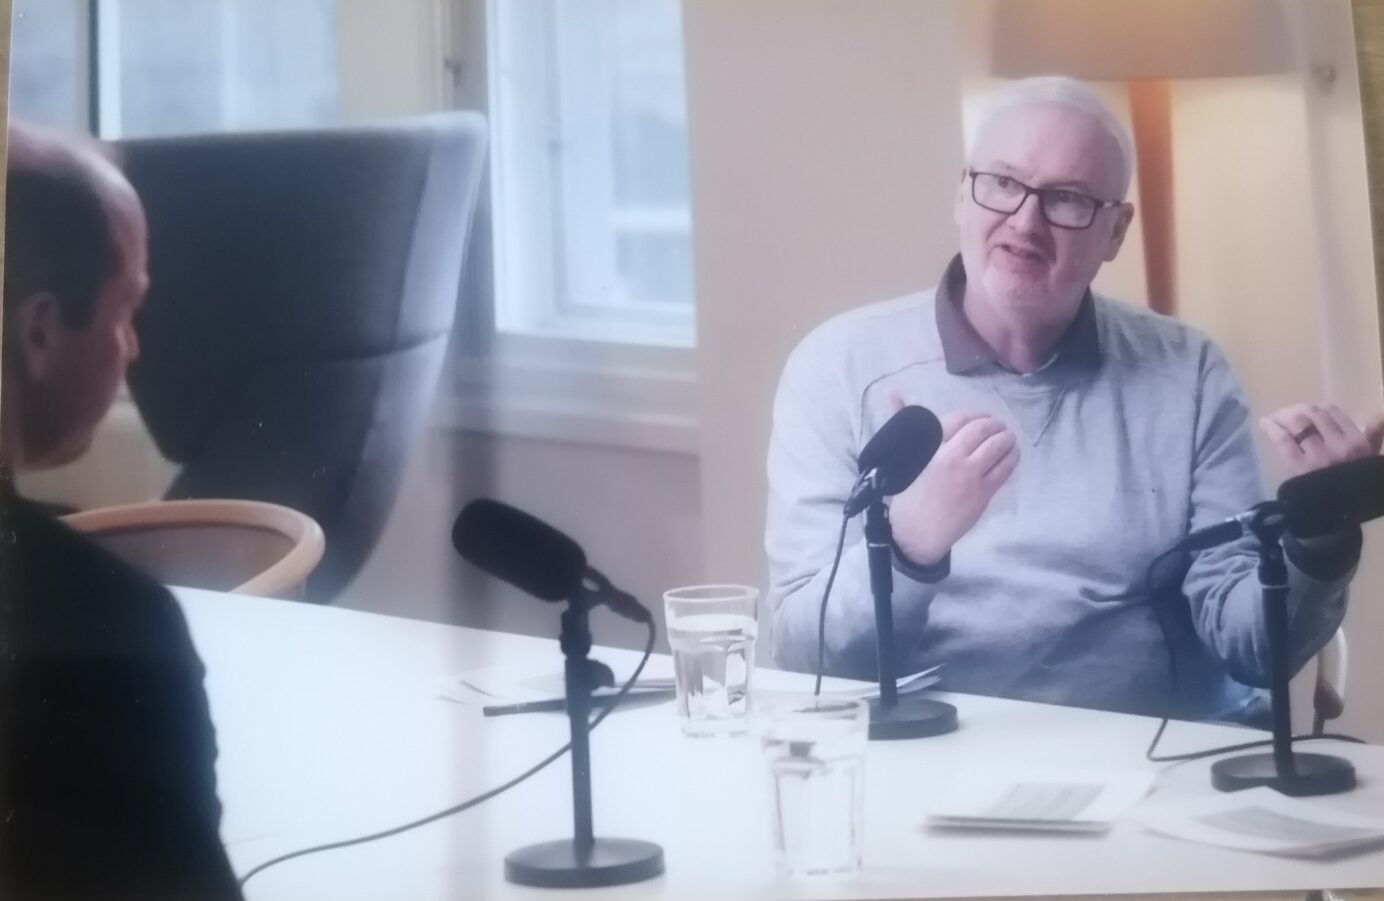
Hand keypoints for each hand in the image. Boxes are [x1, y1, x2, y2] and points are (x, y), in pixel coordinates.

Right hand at [885, 394, 1018, 564]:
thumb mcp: (901, 457)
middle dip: (994, 424)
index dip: (974, 415)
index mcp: (931, 447)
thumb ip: (901, 422)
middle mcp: (952, 457)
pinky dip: (1011, 458)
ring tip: (1008, 438)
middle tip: (998, 425)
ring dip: (1006, 438)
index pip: (958, 419)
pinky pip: (1004, 469)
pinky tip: (1012, 455)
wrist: (916, 534)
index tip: (980, 417)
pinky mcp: (983, 492)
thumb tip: (892, 392)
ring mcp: (970, 475)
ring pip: (997, 447)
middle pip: (981, 430)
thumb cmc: (905, 496)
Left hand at [1259, 403, 1383, 478]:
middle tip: (1287, 413)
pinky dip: (1272, 428)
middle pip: (1312, 414)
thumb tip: (1378, 415)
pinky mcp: (1298, 466)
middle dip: (1297, 410)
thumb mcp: (1369, 459)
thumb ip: (1373, 436)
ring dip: (1283, 416)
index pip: (1332, 412)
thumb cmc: (1354, 484)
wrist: (1338, 513)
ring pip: (1297, 423)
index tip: (1308, 410)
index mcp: (1356, 442)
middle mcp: (1338, 445)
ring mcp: (1317, 455)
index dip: (1316, 407)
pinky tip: (1265, 423)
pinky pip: (1283, 440)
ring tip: (1274, 417)